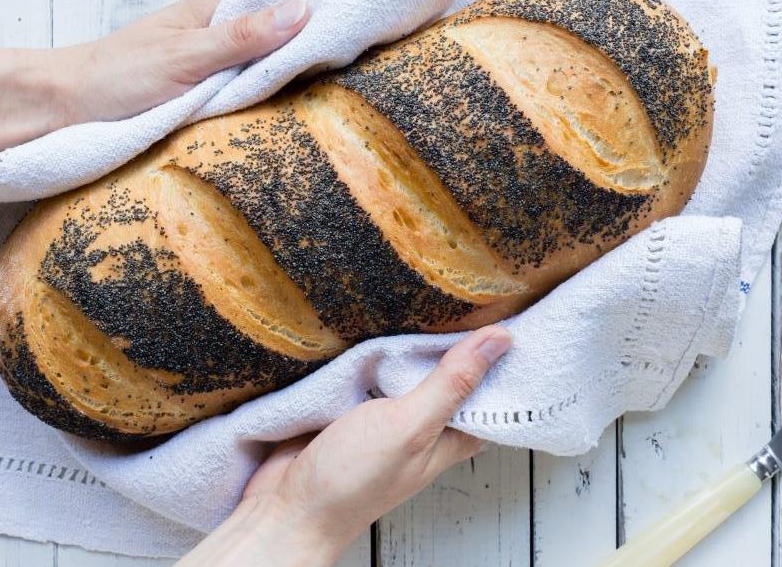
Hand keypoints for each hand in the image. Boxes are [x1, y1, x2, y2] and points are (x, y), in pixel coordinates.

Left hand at [54, 0, 308, 124]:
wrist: (69, 106)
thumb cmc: (119, 74)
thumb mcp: (189, 56)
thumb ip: (244, 37)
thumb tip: (301, 10)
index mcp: (216, 7)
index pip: (280, 11)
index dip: (310, 29)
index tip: (342, 47)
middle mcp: (216, 31)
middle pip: (273, 45)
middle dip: (294, 63)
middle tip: (329, 84)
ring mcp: (210, 63)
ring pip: (258, 74)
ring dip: (272, 90)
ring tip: (306, 105)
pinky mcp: (200, 93)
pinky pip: (238, 97)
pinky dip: (250, 107)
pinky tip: (268, 117)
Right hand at [176, 325, 511, 566]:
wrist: (286, 505)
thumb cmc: (354, 480)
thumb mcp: (410, 427)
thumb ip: (452, 383)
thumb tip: (499, 340)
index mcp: (447, 438)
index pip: (488, 394)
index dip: (500, 359)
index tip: (512, 315)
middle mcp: (418, 426)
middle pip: (445, 375)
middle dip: (450, 340)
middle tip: (464, 292)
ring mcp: (381, 415)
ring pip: (403, 370)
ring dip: (404, 341)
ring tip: (423, 294)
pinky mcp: (346, 406)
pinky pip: (365, 371)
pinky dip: (367, 350)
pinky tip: (369, 321)